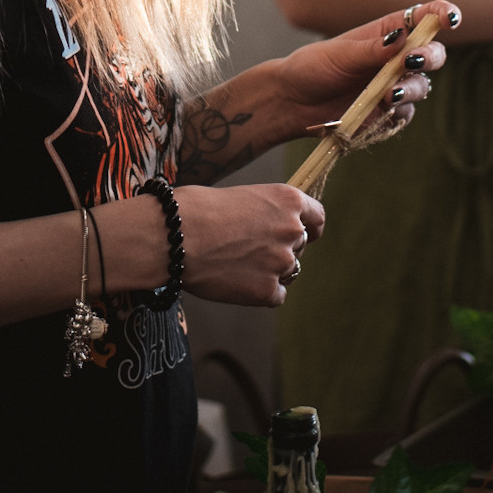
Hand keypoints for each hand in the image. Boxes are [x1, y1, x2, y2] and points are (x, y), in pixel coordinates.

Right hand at [178, 182, 324, 306]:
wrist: (175, 235)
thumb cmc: (198, 209)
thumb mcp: (243, 197)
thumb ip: (266, 212)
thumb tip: (271, 228)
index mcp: (288, 200)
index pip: (317, 217)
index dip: (310, 227)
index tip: (304, 234)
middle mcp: (292, 230)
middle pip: (300, 246)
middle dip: (281, 249)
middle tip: (249, 250)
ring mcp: (282, 262)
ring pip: (288, 272)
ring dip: (269, 271)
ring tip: (236, 264)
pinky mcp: (267, 290)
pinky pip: (275, 295)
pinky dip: (260, 292)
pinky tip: (236, 281)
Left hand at [275, 0, 452, 146]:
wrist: (293, 102)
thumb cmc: (313, 67)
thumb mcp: (339, 54)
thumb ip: (371, 48)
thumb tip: (401, 36)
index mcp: (388, 32)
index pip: (423, 19)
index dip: (442, 14)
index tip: (450, 17)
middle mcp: (397, 57)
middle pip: (432, 53)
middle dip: (430, 56)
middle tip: (413, 60)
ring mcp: (395, 85)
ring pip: (422, 85)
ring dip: (411, 87)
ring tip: (389, 93)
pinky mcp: (389, 113)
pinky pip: (406, 112)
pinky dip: (398, 110)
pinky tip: (381, 108)